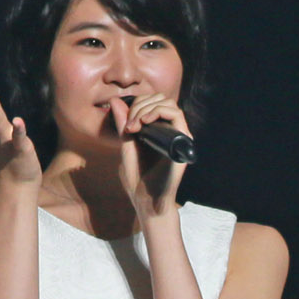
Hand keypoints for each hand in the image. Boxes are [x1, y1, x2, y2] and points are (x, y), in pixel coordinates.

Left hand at [112, 93, 190, 219]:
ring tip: (136, 125)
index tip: (125, 123)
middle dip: (140, 105)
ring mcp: (177, 135)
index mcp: (157, 130)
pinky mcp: (183, 141)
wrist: (146, 199)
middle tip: (129, 125)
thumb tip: (115, 100)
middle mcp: (169, 131)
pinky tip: (145, 121)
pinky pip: (176, 114)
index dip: (137, 104)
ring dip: (148, 108)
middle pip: (160, 99)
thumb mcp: (126, 144)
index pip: (151, 102)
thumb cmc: (137, 178)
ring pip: (168, 103)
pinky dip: (159, 112)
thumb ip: (123, 123)